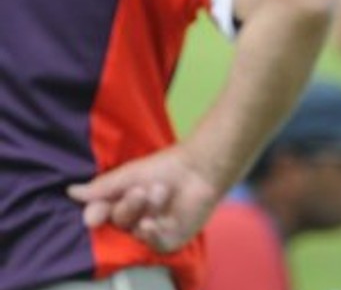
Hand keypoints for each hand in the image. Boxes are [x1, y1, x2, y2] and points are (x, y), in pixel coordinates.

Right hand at [67, 144, 222, 252]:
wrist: (199, 168)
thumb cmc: (164, 168)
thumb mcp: (128, 175)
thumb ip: (101, 187)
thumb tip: (71, 191)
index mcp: (121, 203)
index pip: (100, 215)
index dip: (96, 214)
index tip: (93, 215)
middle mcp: (134, 219)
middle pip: (118, 222)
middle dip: (128, 206)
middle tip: (141, 189)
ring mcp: (152, 231)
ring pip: (134, 231)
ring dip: (144, 210)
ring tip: (160, 191)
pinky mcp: (170, 240)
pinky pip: (152, 244)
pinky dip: (150, 233)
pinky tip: (151, 223)